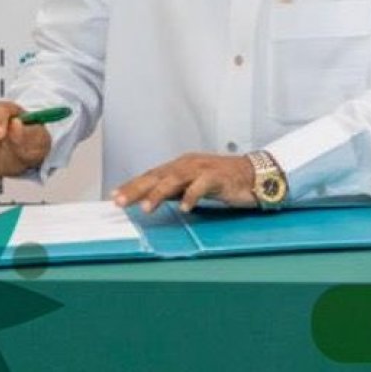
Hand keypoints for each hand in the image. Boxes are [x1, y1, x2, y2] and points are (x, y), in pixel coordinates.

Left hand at [113, 153, 257, 212]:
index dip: (133, 185)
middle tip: (121, 202)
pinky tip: (184, 208)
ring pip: (176, 179)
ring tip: (146, 208)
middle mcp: (189, 164)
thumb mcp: (193, 185)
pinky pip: (202, 185)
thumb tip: (148, 200)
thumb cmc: (223, 181)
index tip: (115, 196)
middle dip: (138, 188)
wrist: (255, 175)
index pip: (152, 175)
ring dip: (159, 193)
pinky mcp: (219, 176)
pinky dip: (192, 196)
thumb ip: (173, 191)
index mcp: (181, 166)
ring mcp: (204, 169)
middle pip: (158, 175)